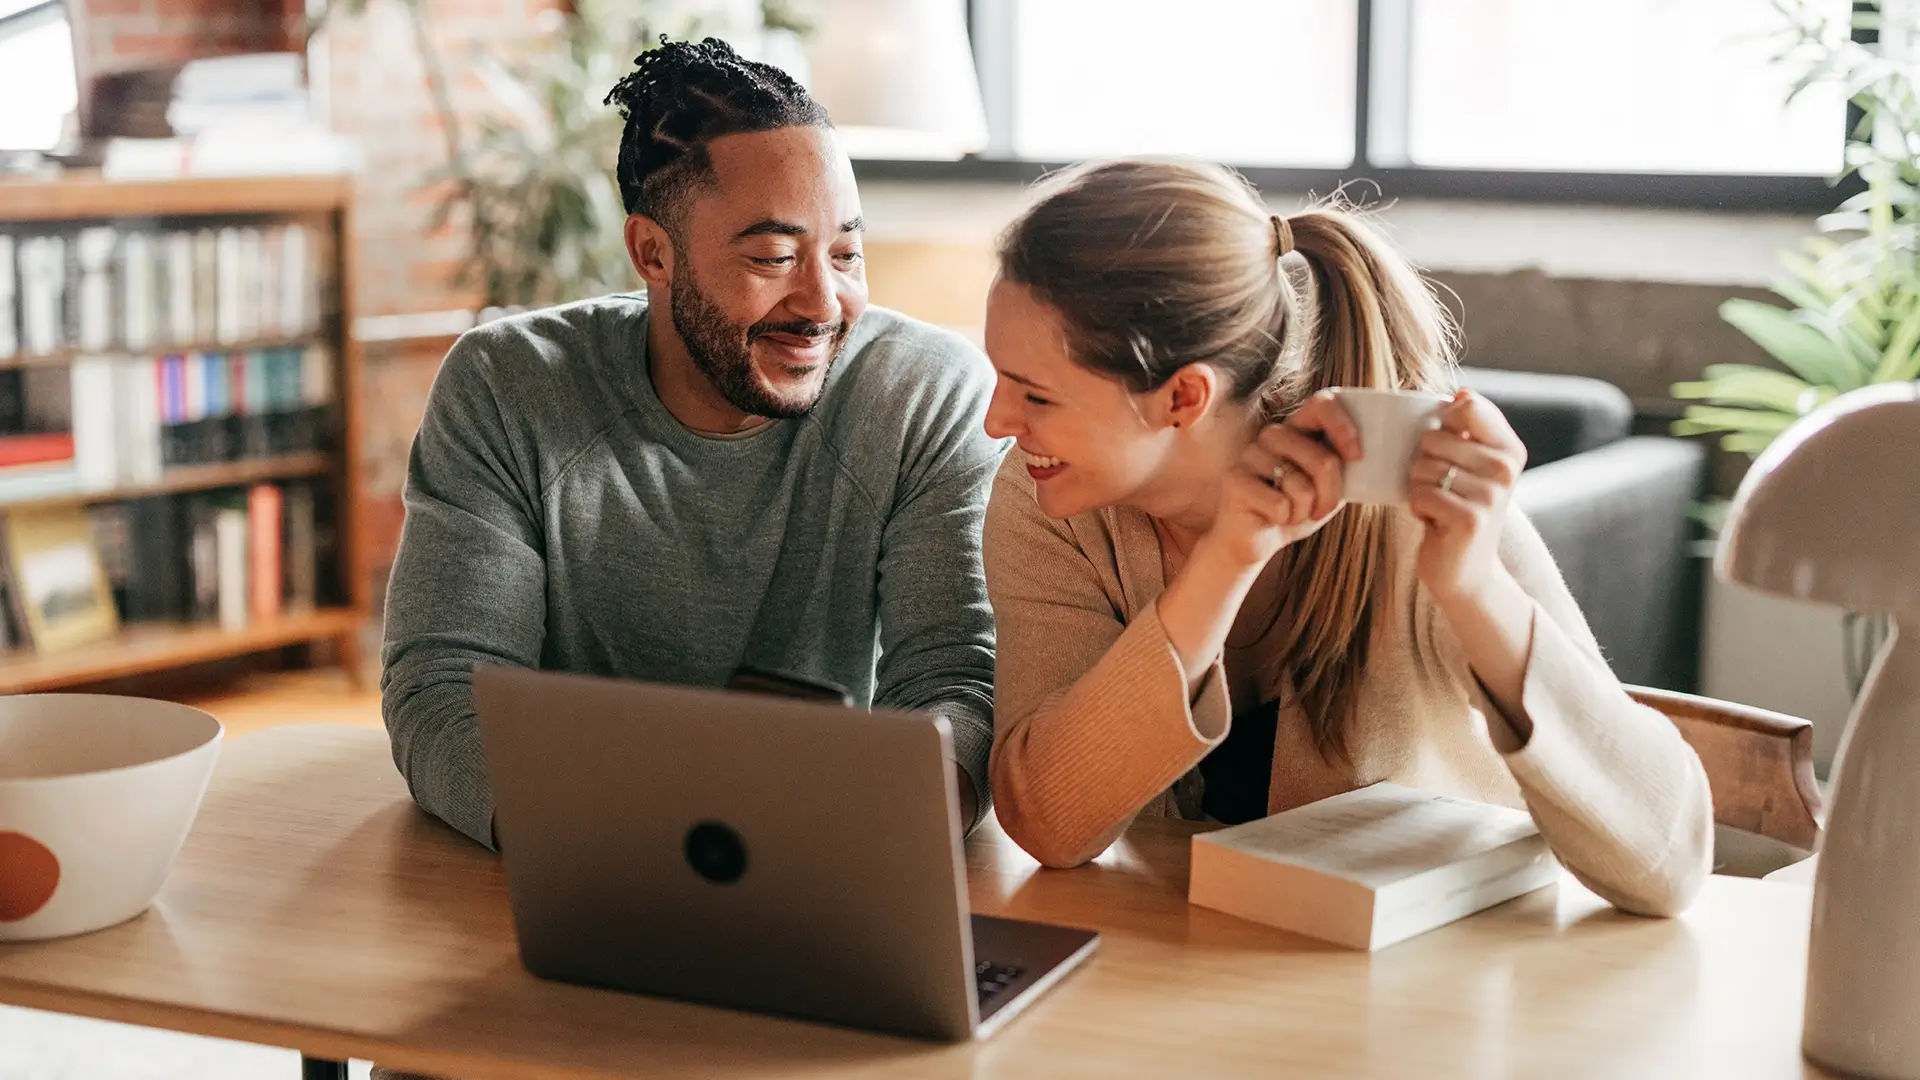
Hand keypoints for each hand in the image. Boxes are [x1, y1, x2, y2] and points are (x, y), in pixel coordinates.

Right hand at [1203, 390, 1361, 567]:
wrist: (1254, 541)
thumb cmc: (1294, 510)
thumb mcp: (1328, 488)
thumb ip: (1344, 469)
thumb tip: (1375, 458)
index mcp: (1297, 429)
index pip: (1322, 404)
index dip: (1344, 426)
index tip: (1357, 456)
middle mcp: (1272, 435)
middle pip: (1322, 459)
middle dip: (1330, 493)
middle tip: (1320, 509)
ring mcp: (1251, 454)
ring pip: (1301, 486)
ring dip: (1304, 510)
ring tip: (1291, 512)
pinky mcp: (1235, 478)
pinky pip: (1279, 504)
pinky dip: (1285, 520)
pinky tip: (1272, 518)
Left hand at [1407, 389, 1527, 602]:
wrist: (1466, 570)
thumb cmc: (1459, 507)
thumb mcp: (1470, 465)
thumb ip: (1467, 429)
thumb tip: (1462, 391)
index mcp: (1510, 449)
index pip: (1468, 406)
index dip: (1442, 422)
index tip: (1447, 449)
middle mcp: (1507, 469)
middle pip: (1434, 437)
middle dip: (1424, 463)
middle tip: (1443, 488)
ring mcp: (1491, 495)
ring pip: (1422, 467)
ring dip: (1419, 488)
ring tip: (1440, 505)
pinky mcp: (1470, 519)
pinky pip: (1419, 494)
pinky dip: (1417, 508)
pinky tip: (1435, 522)